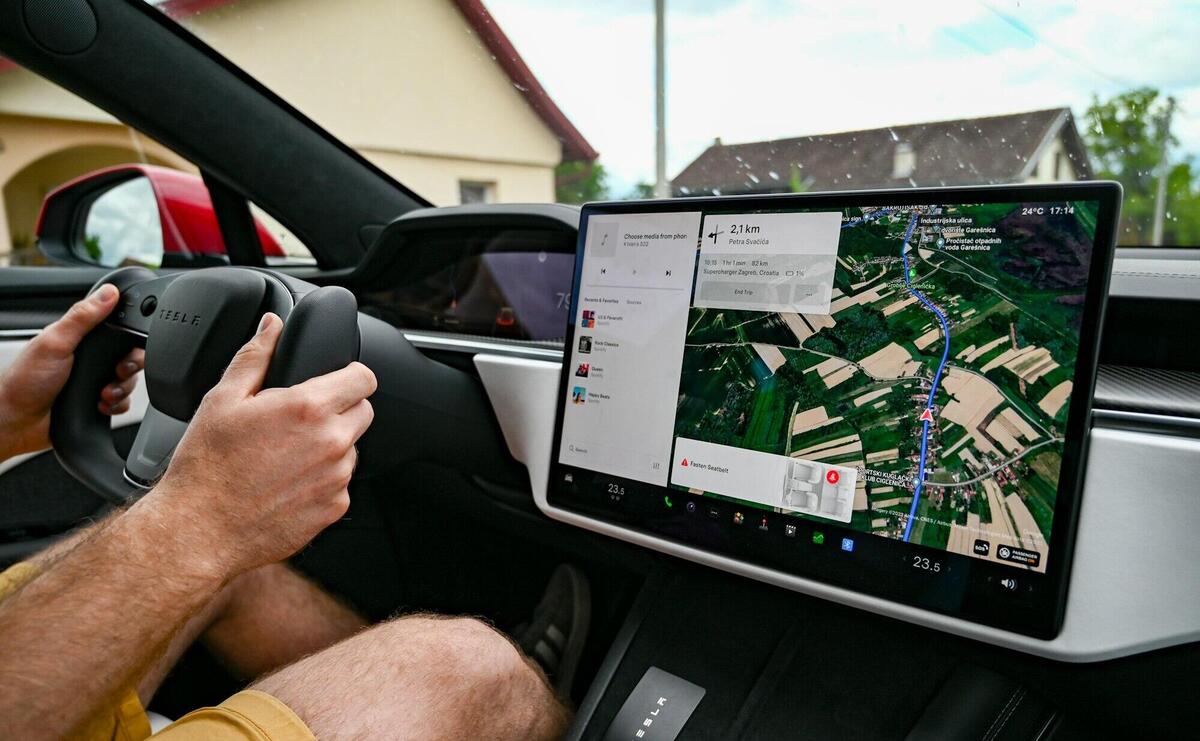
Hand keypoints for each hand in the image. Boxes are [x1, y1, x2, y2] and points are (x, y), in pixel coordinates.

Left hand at [0, 285, 144, 460]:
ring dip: (121, 390)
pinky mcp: (97, 402)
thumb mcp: (55, 342)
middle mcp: (89, 359)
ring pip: (128, 381)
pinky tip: (101, 406)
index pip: (117, 330)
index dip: (129, 337)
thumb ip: (82, 317)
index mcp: (79, 339)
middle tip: (116, 372)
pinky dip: (117, 405)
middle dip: (128, 368)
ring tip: (103, 395)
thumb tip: (108, 293)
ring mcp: (93, 381)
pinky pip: (122, 402)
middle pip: (128, 356)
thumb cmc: (24, 382)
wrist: (17, 423)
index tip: (128, 347)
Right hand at [150, 313, 375, 578]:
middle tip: (302, 419)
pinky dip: (322, 480)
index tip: (338, 380)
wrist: (199, 530)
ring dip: (331, 446)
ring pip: (352, 449)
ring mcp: (336, 478)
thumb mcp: (222, 399)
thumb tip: (272, 326)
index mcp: (308, 408)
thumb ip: (255, 356)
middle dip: (341, 409)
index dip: (351, 375)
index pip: (364, 378)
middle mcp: (331, 442)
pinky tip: (288, 482)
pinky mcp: (334, 508)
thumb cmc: (206, 467)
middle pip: (364, 411)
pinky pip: (341, 483)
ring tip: (287, 455)